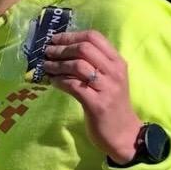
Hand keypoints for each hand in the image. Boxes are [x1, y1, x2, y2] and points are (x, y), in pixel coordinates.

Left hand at [44, 30, 142, 163]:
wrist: (124, 134)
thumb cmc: (112, 104)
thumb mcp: (109, 80)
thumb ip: (94, 65)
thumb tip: (65, 52)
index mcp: (117, 62)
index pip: (94, 37)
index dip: (71, 35)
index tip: (55, 39)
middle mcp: (114, 71)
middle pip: (84, 48)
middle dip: (62, 48)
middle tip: (47, 52)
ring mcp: (107, 87)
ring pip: (78, 65)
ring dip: (57, 64)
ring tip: (46, 66)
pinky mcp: (97, 104)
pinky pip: (74, 86)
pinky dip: (60, 81)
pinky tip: (52, 81)